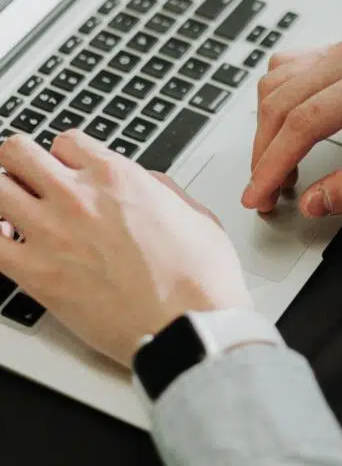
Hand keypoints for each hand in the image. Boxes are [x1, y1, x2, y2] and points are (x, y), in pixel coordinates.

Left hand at [0, 131, 251, 365]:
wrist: (189, 324)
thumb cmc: (199, 277)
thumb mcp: (194, 213)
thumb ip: (161, 189)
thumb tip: (147, 184)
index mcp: (117, 176)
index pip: (66, 141)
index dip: (65, 155)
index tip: (67, 170)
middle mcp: (78, 196)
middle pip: (16, 152)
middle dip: (19, 164)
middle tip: (28, 182)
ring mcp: (51, 233)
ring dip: (3, 198)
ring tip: (13, 214)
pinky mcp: (35, 275)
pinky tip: (8, 245)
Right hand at [244, 38, 341, 216]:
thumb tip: (314, 202)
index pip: (303, 123)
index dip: (272, 165)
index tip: (257, 197)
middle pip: (281, 101)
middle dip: (264, 152)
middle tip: (263, 194)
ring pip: (277, 80)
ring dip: (267, 126)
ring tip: (278, 169)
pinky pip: (291, 66)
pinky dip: (278, 100)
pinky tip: (286, 130)